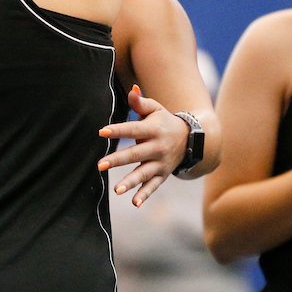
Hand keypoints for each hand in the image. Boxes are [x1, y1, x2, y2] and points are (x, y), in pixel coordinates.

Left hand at [95, 85, 189, 206]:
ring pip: (144, 174)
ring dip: (130, 182)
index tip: (102, 132)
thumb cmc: (164, 121)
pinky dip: (144, 195)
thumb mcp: (155, 108)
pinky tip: (134, 203)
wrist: (191, 138)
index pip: (133, 129)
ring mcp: (161, 163)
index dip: (118, 130)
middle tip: (100, 165)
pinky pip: (153, 186)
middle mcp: (157, 147)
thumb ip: (140, 102)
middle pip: (135, 154)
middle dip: (118, 160)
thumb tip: (132, 88)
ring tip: (117, 190)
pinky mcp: (163, 174)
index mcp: (153, 129)